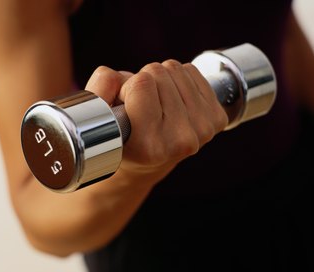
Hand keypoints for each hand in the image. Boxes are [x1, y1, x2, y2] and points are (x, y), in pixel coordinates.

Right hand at [85, 60, 227, 185]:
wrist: (148, 160)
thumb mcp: (100, 119)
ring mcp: (203, 131)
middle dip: (145, 82)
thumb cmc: (123, 137)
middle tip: (142, 106)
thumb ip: (97, 93)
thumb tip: (114, 77)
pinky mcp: (217, 119)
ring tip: (156, 104)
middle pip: (159, 73)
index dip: (127, 88)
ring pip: (177, 69)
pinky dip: (179, 79)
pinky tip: (172, 100)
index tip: (126, 106)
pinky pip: (193, 72)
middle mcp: (180, 142)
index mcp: (149, 146)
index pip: (140, 84)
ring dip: (161, 80)